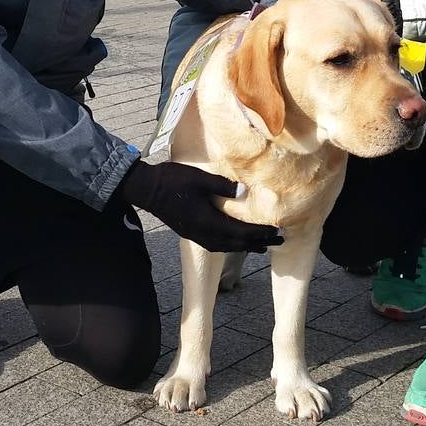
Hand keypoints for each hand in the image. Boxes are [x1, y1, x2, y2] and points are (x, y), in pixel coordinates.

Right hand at [117, 160, 282, 252]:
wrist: (145, 188)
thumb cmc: (172, 180)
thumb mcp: (199, 178)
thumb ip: (223, 186)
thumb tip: (246, 192)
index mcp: (208, 221)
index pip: (241, 231)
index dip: (260, 232)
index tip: (278, 230)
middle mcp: (203, 233)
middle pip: (237, 243)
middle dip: (259, 243)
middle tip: (279, 242)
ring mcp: (195, 234)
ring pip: (226, 246)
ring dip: (245, 246)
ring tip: (261, 247)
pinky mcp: (190, 232)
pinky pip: (215, 244)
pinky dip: (230, 245)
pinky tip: (233, 242)